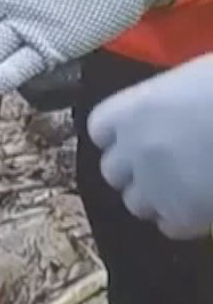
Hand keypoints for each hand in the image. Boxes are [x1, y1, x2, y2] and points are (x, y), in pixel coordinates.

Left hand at [89, 54, 212, 240]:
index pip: (101, 128)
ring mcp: (155, 187)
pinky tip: (206, 203)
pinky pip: (168, 226)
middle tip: (169, 162)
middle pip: (114, 170)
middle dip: (136, 168)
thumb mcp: (198, 77)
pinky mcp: (182, 215)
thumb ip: (171, 99)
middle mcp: (134, 151)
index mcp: (134, 110)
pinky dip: (183, 218)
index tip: (140, 132)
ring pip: (136, 203)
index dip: (121, 133)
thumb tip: (169, 111)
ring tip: (191, 184)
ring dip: (156, 196)